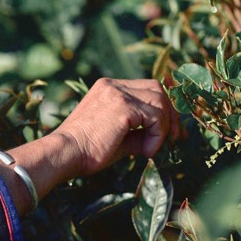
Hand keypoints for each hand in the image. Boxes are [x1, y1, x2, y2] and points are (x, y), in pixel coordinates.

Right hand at [0, 79, 180, 213]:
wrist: (64, 154)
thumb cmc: (84, 152)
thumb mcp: (118, 138)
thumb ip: (139, 132)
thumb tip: (163, 137)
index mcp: (108, 88)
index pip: (147, 88)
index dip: (163, 108)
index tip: (171, 132)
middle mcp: (113, 85)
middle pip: (157, 89)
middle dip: (171, 113)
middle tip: (176, 138)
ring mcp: (118, 93)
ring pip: (160, 101)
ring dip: (165, 126)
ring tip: (155, 148)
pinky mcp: (123, 107)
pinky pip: (155, 117)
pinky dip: (157, 136)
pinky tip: (146, 152)